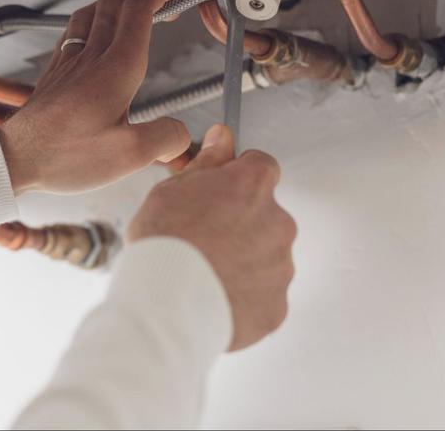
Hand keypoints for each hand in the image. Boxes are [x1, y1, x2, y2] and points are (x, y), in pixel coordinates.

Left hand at [0, 0, 191, 194]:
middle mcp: (90, 58)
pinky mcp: (54, 74)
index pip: (139, 10)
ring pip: (92, 12)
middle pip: (116, 3)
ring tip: (134, 10)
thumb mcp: (129, 156)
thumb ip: (166, 138)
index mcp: (115, 70)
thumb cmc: (63, 156)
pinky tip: (93, 34)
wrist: (15, 160)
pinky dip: (92, 21)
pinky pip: (73, 32)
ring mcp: (69, 63)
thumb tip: (181, 134)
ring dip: (118, 3)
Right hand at [126, 124, 295, 350]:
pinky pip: (262, 296)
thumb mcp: (173, 189)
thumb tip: (223, 138)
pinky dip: (242, 296)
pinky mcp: (276, 306)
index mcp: (253, 186)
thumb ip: (208, 162)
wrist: (164, 305)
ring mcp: (280, 267)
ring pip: (264, 256)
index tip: (219, 191)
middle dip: (239, 223)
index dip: (237, 178)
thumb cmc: (164, 244)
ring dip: (242, 260)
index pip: (260, 166)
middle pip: (264, 215)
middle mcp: (277, 223)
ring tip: (202, 272)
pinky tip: (212, 295)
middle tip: (201, 238)